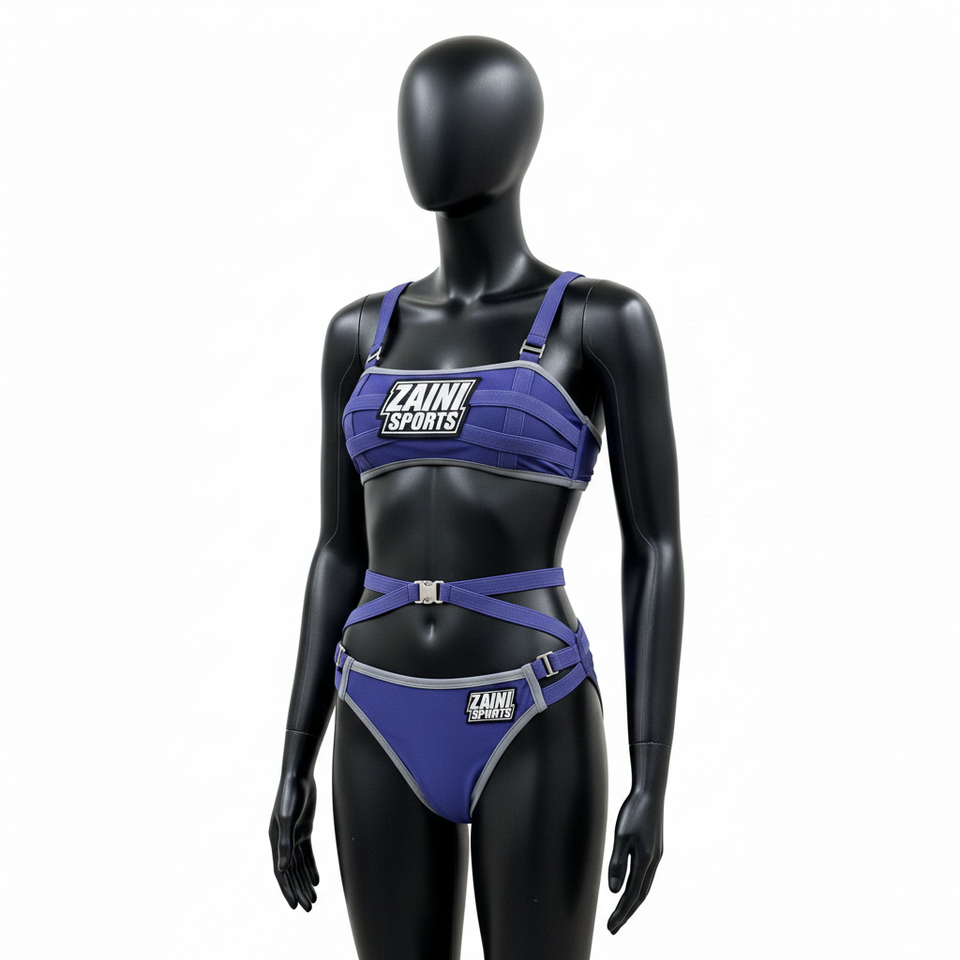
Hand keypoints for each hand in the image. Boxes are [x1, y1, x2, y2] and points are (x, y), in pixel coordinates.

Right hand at [269, 773, 319, 910]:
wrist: (299, 776)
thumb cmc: (291, 794)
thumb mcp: (288, 819)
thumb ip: (285, 843)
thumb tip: (282, 868)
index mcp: (275, 842)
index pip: (281, 873)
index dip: (287, 890)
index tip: (294, 906)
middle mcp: (283, 842)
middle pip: (291, 872)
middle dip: (299, 890)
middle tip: (308, 908)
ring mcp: (294, 836)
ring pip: (300, 865)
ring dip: (305, 882)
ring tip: (313, 899)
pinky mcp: (304, 829)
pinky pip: (307, 854)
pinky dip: (311, 867)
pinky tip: (316, 880)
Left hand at [607, 787, 664, 932]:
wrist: (651, 792)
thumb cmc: (634, 812)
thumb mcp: (621, 836)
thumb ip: (618, 863)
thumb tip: (614, 891)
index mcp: (646, 861)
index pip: (631, 895)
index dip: (621, 913)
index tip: (611, 928)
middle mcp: (654, 862)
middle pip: (640, 895)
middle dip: (626, 913)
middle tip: (613, 928)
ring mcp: (657, 856)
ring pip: (645, 886)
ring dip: (633, 902)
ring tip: (621, 914)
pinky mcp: (656, 849)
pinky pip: (646, 876)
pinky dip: (638, 888)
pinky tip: (632, 888)